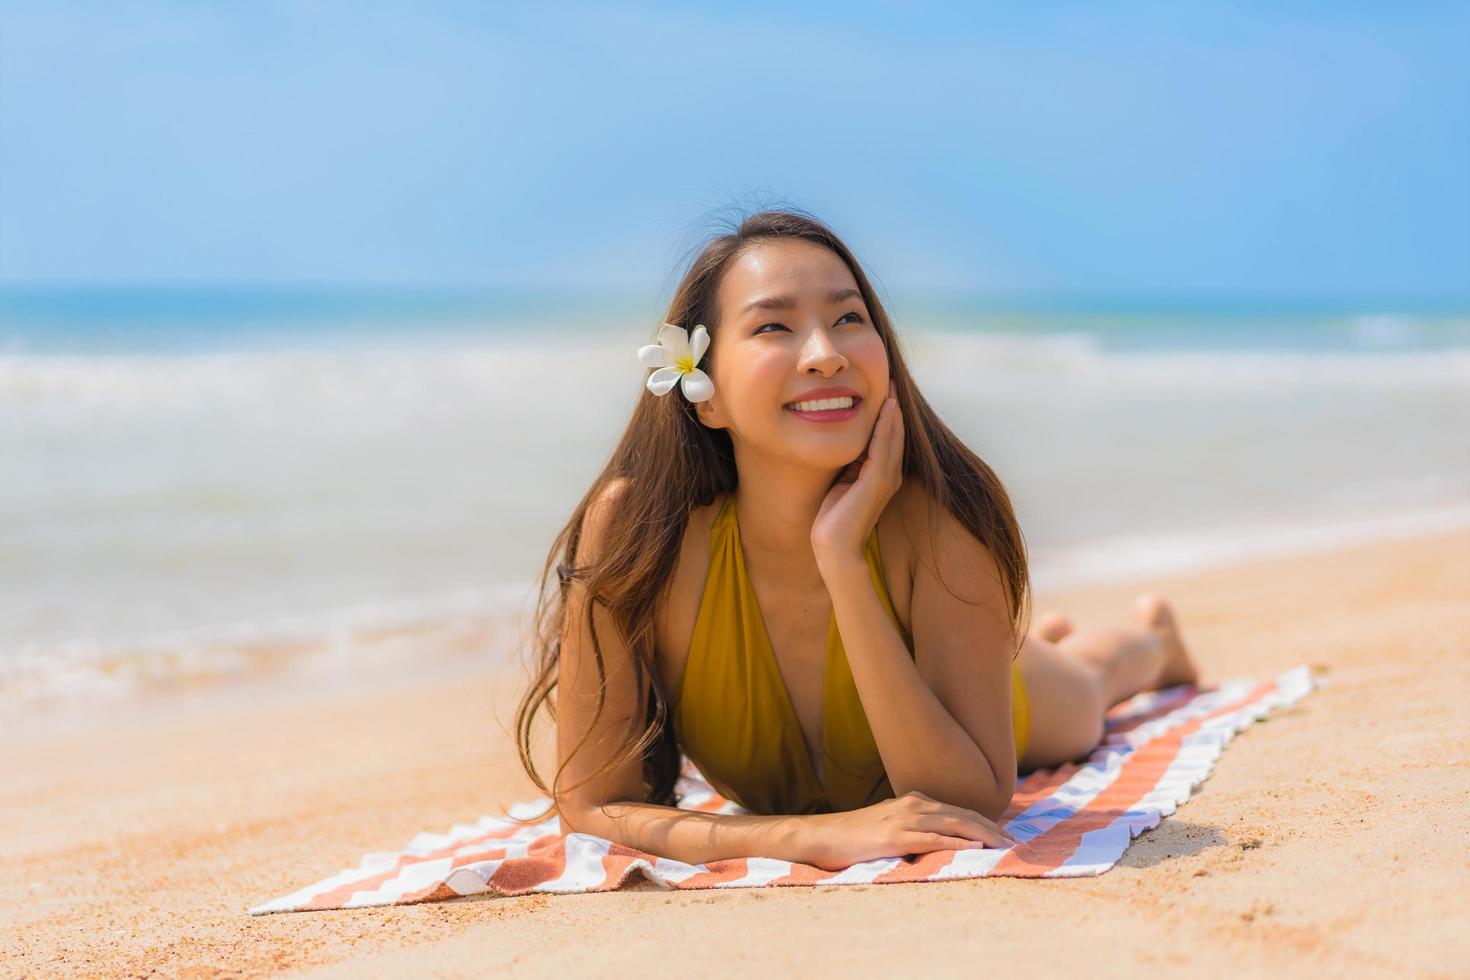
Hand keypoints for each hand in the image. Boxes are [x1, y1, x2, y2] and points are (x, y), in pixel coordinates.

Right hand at [799, 790, 1020, 871]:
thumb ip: (913, 828)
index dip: (986, 822)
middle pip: (964, 814)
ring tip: (1005, 846)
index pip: (959, 810)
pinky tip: (975, 847)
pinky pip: (933, 838)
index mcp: (913, 801)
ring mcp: (904, 818)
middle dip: (993, 828)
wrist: (820, 836)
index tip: (1007, 836)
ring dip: (984, 834)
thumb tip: (938, 840)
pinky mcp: (894, 836)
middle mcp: (913, 804)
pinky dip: (958, 841)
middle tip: (1016, 843)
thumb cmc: (853, 836)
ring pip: (954, 823)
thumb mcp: (888, 826)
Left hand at [811, 379, 904, 569]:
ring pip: (893, 437)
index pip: (887, 439)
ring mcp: (886, 478)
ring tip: (892, 387)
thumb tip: (845, 442)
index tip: (883, 391)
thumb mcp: (842, 482)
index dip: (886, 415)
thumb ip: (849, 464)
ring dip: (893, 411)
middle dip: (893, 408)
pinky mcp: (877, 482)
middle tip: (891, 381)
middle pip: (894, 434)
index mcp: (881, 475)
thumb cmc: (834, 517)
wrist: (834, 547)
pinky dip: (886, 426)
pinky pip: (883, 447)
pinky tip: (887, 408)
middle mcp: (889, 475)